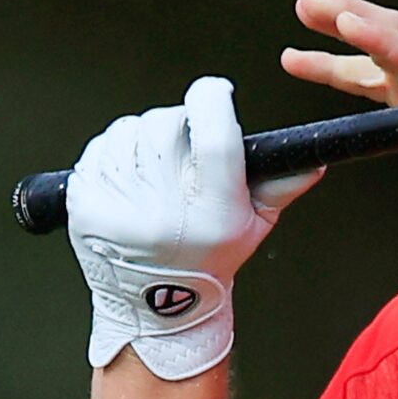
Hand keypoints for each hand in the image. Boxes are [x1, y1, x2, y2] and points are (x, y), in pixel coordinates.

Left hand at [66, 76, 319, 379]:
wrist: (155, 304)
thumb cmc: (208, 259)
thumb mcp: (255, 225)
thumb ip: (282, 185)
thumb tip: (311, 157)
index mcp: (212, 209)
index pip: (213, 133)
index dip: (213, 100)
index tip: (215, 93)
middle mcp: (164, 207)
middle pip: (168, 123)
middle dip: (178, 124)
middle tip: (184, 146)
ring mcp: (120, 206)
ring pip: (130, 129)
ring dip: (144, 137)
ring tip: (156, 167)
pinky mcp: (86, 203)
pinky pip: (100, 149)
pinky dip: (114, 153)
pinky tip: (130, 176)